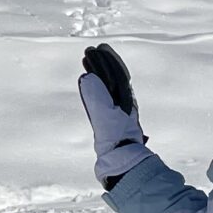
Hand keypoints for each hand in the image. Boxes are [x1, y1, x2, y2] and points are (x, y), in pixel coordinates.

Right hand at [79, 44, 147, 182]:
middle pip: (114, 78)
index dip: (108, 60)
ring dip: (101, 75)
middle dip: (104, 64)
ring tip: (89, 66)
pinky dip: (99, 88)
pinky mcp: (113, 122)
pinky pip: (106, 98)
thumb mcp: (105, 118)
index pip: (117, 73)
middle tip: (92, 52)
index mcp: (124, 99)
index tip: (99, 48)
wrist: (122, 163)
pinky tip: (93, 89)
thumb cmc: (115, 142)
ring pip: (110, 87)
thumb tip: (87, 77)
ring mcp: (119, 113)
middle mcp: (123, 103)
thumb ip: (96, 98)